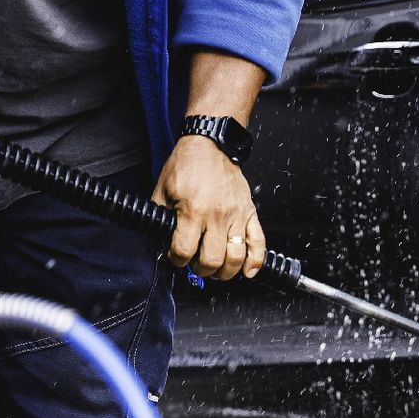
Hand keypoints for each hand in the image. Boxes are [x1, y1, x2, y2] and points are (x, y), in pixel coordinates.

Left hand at [152, 135, 265, 279]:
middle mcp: (217, 216)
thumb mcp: (162, 190)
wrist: (211, 145)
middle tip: (196, 266)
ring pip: (236, 257)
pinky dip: (255, 262)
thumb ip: (160, 215)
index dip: (177, 260)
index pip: (184, 250)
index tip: (176, 257)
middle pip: (212, 260)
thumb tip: (160, 237)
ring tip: (217, 270)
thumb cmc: (187, 165)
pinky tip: (248, 272)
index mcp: (193, 210)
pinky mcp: (250, 213)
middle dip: (201, 270)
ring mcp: (237, 216)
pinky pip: (258, 242)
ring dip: (225, 272)